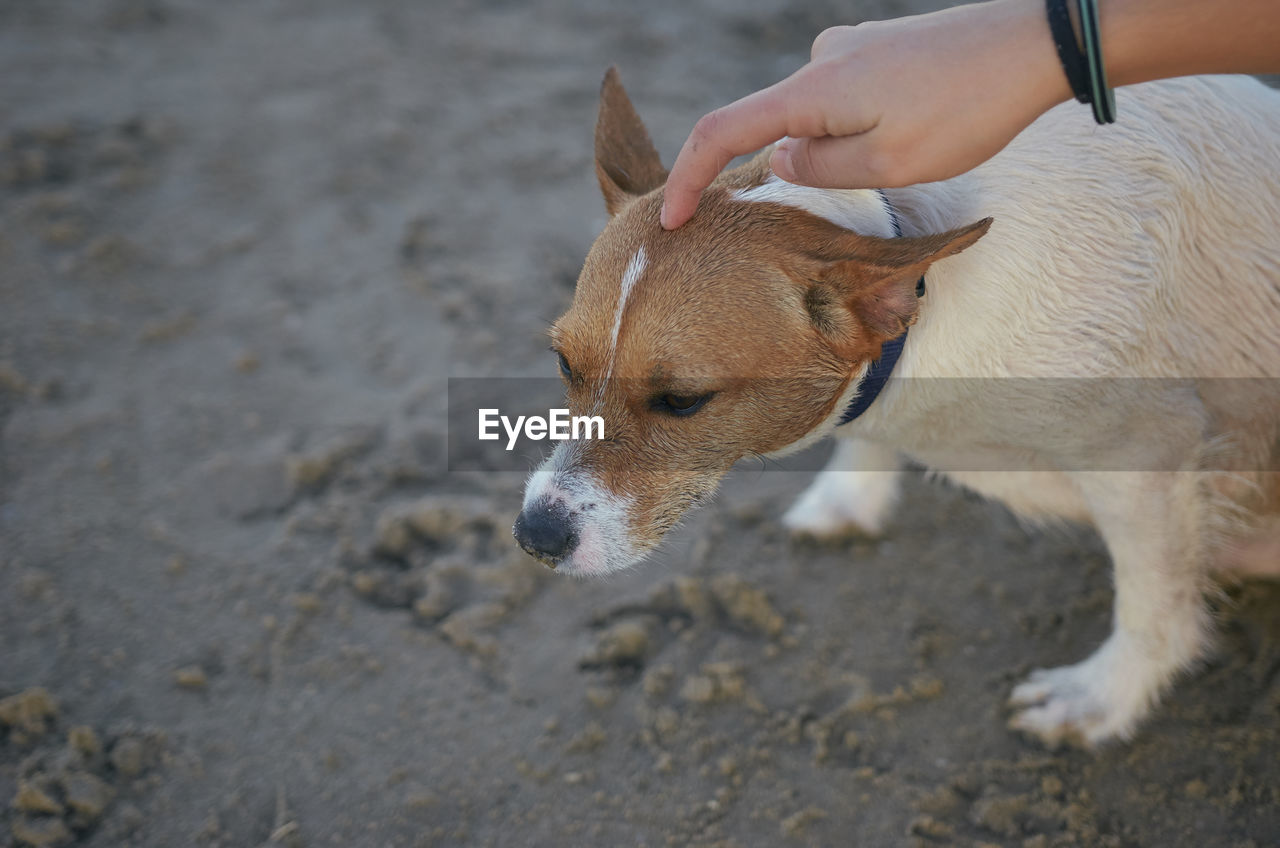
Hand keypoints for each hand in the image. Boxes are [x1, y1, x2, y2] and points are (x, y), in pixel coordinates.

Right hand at [661, 0, 1068, 228]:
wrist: (1036, 44)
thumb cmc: (968, 108)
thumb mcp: (889, 165)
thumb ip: (821, 172)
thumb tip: (781, 162)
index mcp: (813, 91)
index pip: (722, 132)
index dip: (689, 178)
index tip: (673, 219)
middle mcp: (822, 62)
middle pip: (778, 128)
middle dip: (806, 170)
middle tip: (876, 179)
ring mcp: (851, 50)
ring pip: (821, 119)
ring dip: (850, 152)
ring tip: (922, 148)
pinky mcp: (880, 50)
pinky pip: (848, 101)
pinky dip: (864, 130)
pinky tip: (921, 130)